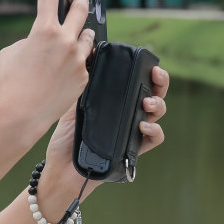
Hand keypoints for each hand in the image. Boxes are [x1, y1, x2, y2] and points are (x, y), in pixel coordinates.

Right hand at [0, 0, 96, 136]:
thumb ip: (31, 39)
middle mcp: (65, 40)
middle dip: (79, 2)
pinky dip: (77, 61)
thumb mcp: (11, 52)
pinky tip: (67, 69)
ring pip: (87, 36)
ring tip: (76, 36)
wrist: (20, 114)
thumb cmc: (9, 83)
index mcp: (43, 30)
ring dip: (81, 33)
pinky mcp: (84, 76)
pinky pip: (84, 61)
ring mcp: (77, 59)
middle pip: (79, 10)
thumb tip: (44, 39)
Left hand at [40, 63, 169, 192]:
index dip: (149, 73)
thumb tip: (88, 58)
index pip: (139, 83)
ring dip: (157, 104)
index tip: (149, 64)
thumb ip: (83, 86)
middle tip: (157, 75)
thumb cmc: (67, 137)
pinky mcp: (134, 149)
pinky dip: (154, 130)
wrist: (62, 166)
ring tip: (147, 102)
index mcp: (117, 101)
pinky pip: (154, 138)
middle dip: (161, 83)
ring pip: (157, 114)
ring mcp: (133, 131)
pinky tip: (143, 125)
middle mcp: (129, 114)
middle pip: (155, 94)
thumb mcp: (73, 106)